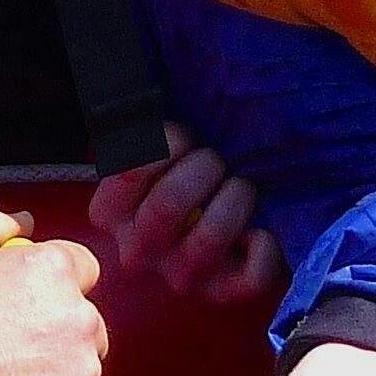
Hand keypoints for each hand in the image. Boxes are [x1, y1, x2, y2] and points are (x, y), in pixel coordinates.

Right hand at [88, 124, 286, 307]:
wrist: (221, 228)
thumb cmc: (184, 175)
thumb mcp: (154, 147)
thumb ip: (139, 123)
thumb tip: (139, 82)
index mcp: (110, 215)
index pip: (128, 171)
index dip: (164, 144)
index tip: (184, 138)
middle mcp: (138, 252)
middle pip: (167, 206)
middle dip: (204, 169)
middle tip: (217, 160)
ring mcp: (181, 278)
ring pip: (208, 239)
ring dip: (235, 199)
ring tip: (242, 185)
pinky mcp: (223, 294)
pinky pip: (251, 275)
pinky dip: (264, 246)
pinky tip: (261, 228)